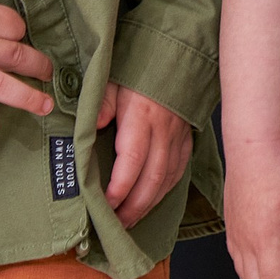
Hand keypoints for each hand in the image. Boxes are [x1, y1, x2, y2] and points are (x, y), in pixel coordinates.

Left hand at [97, 82, 193, 226]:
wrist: (175, 53)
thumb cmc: (137, 68)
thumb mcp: (112, 81)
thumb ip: (102, 105)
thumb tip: (92, 127)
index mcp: (142, 116)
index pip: (132, 161)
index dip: (120, 188)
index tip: (105, 205)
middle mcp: (163, 130)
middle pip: (152, 178)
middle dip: (134, 207)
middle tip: (115, 225)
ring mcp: (178, 135)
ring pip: (167, 179)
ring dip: (149, 204)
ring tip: (130, 221)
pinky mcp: (187, 137)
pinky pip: (179, 170)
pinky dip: (166, 190)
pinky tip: (153, 200)